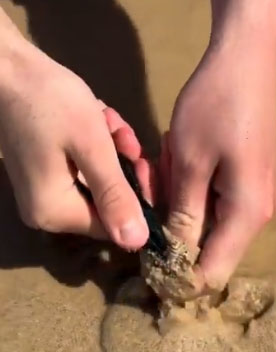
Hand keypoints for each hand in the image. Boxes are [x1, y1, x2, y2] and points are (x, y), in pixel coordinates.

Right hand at [0, 42, 150, 248]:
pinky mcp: (45, 171)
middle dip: (123, 166)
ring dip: (114, 150)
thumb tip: (137, 242)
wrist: (7, 66)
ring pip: (102, 180)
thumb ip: (115, 195)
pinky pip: (86, 167)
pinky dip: (99, 144)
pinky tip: (98, 118)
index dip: (137, 196)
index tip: (143, 161)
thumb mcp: (93, 147)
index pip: (115, 225)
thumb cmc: (50, 102)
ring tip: (107, 121)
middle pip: (109, 202)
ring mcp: (44, 191)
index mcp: (55, 213)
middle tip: (121, 134)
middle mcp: (46, 212)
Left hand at [163, 47, 275, 293]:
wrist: (248, 63)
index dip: (178, 277)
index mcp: (247, 215)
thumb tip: (173, 259)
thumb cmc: (216, 108)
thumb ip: (182, 216)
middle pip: (212, 250)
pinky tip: (185, 158)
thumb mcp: (189, 161)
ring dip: (184, 205)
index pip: (212, 273)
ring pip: (213, 225)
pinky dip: (196, 190)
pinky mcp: (256, 183)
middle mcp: (261, 216)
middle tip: (155, 186)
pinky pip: (221, 204)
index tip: (144, 259)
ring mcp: (261, 199)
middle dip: (176, 231)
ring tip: (170, 163)